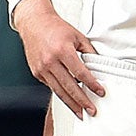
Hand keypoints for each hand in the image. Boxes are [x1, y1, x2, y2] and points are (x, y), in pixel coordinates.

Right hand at [15, 0, 104, 117]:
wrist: (34, 23)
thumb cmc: (56, 28)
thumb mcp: (78, 37)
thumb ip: (90, 52)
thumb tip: (101, 67)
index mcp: (62, 50)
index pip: (81, 73)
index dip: (91, 84)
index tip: (100, 92)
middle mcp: (50, 61)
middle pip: (69, 86)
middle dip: (82, 101)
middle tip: (92, 110)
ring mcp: (42, 68)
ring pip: (59, 91)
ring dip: (71, 104)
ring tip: (81, 113)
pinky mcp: (37, 73)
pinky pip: (52, 86)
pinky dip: (61, 94)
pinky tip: (70, 100)